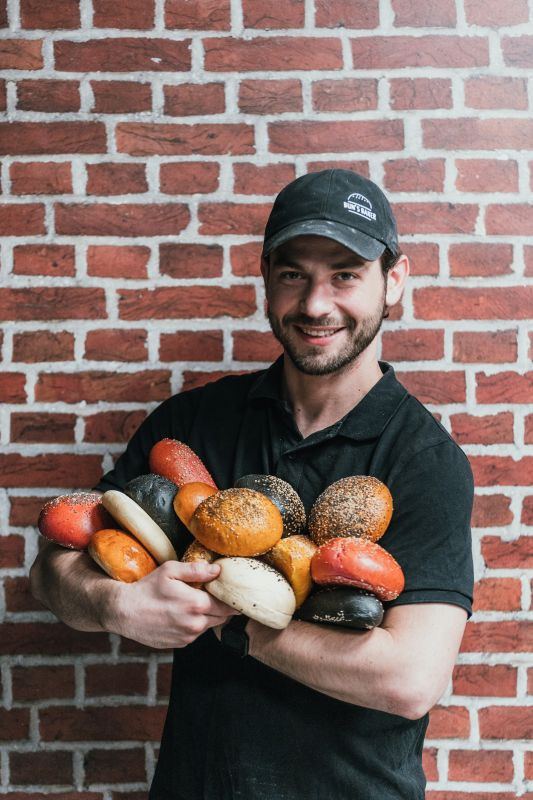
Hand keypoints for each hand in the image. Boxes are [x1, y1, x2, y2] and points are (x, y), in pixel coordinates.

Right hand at [106, 560, 237, 648]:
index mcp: (197, 605)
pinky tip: (180, 614)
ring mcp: (187, 636)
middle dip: (220, 607)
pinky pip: (194, 633)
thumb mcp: (170, 571)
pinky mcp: (179, 644)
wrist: (124, 612)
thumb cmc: (146, 589)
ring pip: (208, 625)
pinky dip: (193, 624)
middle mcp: (195, 624)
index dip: (231, 598)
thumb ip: (196, 570)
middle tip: (212, 595)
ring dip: (206, 616)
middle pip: (221, 617)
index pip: (227, 605)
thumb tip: (217, 570)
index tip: (232, 593)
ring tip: (191, 603)